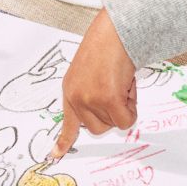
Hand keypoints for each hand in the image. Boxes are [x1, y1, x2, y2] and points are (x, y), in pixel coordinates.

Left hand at [50, 10, 136, 159]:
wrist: (115, 31)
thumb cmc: (107, 45)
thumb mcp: (89, 72)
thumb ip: (92, 94)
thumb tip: (110, 113)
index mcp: (70, 90)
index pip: (67, 122)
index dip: (63, 141)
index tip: (54, 155)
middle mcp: (76, 98)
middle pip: (97, 128)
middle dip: (112, 114)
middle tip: (118, 91)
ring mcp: (90, 99)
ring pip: (114, 123)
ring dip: (124, 107)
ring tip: (122, 83)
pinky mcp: (107, 99)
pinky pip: (125, 119)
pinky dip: (132, 107)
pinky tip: (127, 86)